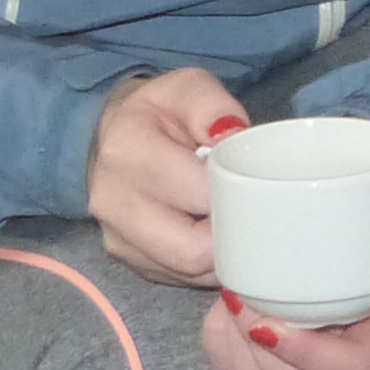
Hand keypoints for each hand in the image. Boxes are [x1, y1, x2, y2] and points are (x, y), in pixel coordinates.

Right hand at [84, 70, 246, 282]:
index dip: (236, 193)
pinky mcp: (133, 264)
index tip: (255, 183)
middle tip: (256, 213)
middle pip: (192, 249)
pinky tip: (220, 238)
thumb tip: (232, 138)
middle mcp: (113, 203)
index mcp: (126, 151)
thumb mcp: (185, 89)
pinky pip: (183, 280)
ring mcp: (120, 241)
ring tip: (240, 223)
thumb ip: (211, 105)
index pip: (197, 192)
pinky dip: (210, 265)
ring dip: (225, 255)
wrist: (114, 139)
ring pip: (190, 272)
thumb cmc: (160, 114)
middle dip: (233, 236)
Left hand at [203, 163, 369, 369]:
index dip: (312, 359)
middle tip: (237, 302)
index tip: (269, 322)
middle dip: (264, 359)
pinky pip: (230, 365)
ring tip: (228, 301)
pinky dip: (218, 345)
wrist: (328, 164)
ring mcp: (299, 341)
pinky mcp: (261, 334)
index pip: (354, 367)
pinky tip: (218, 308)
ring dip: (238, 353)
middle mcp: (338, 341)